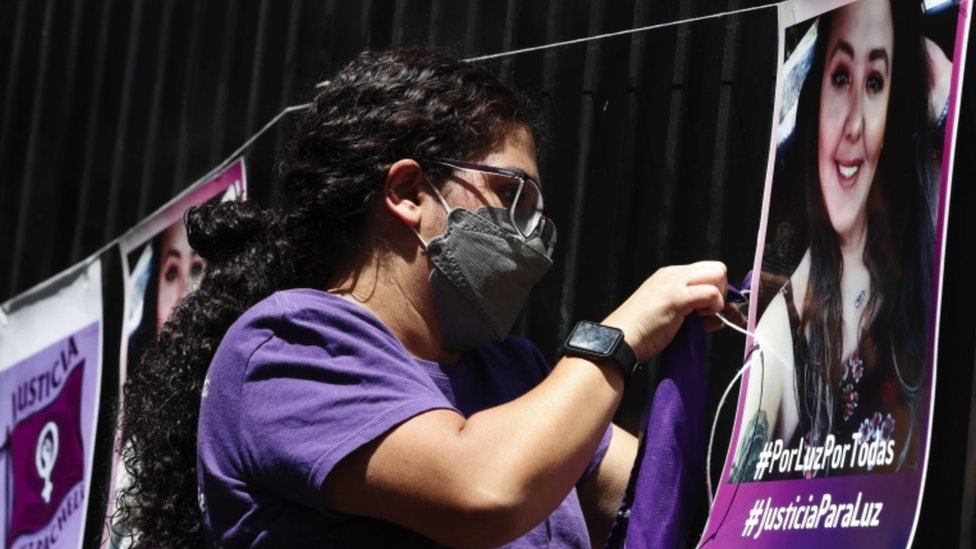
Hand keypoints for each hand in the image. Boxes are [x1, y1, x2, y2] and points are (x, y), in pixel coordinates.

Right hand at [602, 261, 726, 361]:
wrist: (620, 339)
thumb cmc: (641, 332)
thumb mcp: (671, 316)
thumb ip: (694, 312)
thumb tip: (720, 318)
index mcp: (669, 276)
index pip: (707, 271)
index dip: (716, 290)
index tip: (712, 311)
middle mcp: (673, 274)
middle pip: (716, 268)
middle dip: (722, 291)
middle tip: (709, 312)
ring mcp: (674, 282)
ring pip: (717, 274)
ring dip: (718, 297)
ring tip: (702, 316)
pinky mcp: (676, 296)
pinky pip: (711, 292)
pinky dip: (715, 306)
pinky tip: (702, 318)